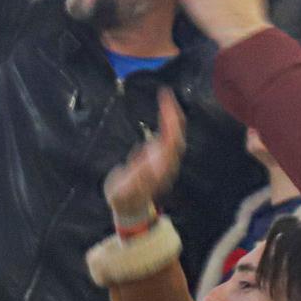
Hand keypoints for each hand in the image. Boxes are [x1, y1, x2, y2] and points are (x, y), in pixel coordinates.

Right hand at [103, 89, 185, 223]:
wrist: (129, 207)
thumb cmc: (124, 197)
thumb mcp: (125, 189)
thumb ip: (138, 175)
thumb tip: (147, 155)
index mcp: (161, 168)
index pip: (172, 142)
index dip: (171, 123)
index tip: (164, 105)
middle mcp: (168, 161)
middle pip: (177, 134)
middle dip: (173, 114)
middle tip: (165, 94)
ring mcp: (166, 158)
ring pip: (175, 133)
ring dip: (172, 114)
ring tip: (166, 95)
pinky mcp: (160, 155)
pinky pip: (168, 134)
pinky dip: (168, 119)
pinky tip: (165, 106)